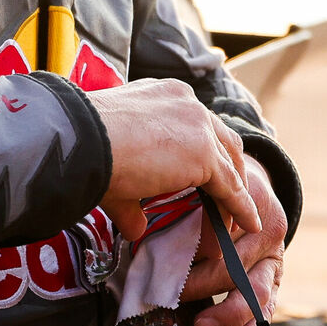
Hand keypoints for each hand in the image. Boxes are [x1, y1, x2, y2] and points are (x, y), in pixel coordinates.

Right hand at [86, 79, 261, 243]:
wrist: (80, 141)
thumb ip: (133, 202)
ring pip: (229, 162)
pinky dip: (241, 207)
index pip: (195, 127)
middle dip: (226, 171)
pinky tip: (247, 224)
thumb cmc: (85, 149)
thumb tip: (136, 229)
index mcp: (164, 97)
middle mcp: (185, 102)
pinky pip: (231, 186)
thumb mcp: (115, 169)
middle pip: (221, 140)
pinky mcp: (203, 153)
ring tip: (234, 220)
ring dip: (234, 192)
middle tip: (224, 200)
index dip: (203, 157)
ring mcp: (198, 124)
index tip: (202, 179)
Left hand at [183, 153, 286, 325]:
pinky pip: (268, 305)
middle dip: (201, 284)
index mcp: (250, 203)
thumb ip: (185, 201)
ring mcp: (274, 258)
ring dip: (227, 312)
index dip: (198, 249)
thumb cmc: (214, 190)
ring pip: (255, 291)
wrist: (248, 191)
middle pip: (235, 266)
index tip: (172, 263)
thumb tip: (137, 226)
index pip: (224, 230)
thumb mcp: (203, 186)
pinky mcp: (275, 279)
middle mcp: (267, 232)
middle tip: (175, 295)